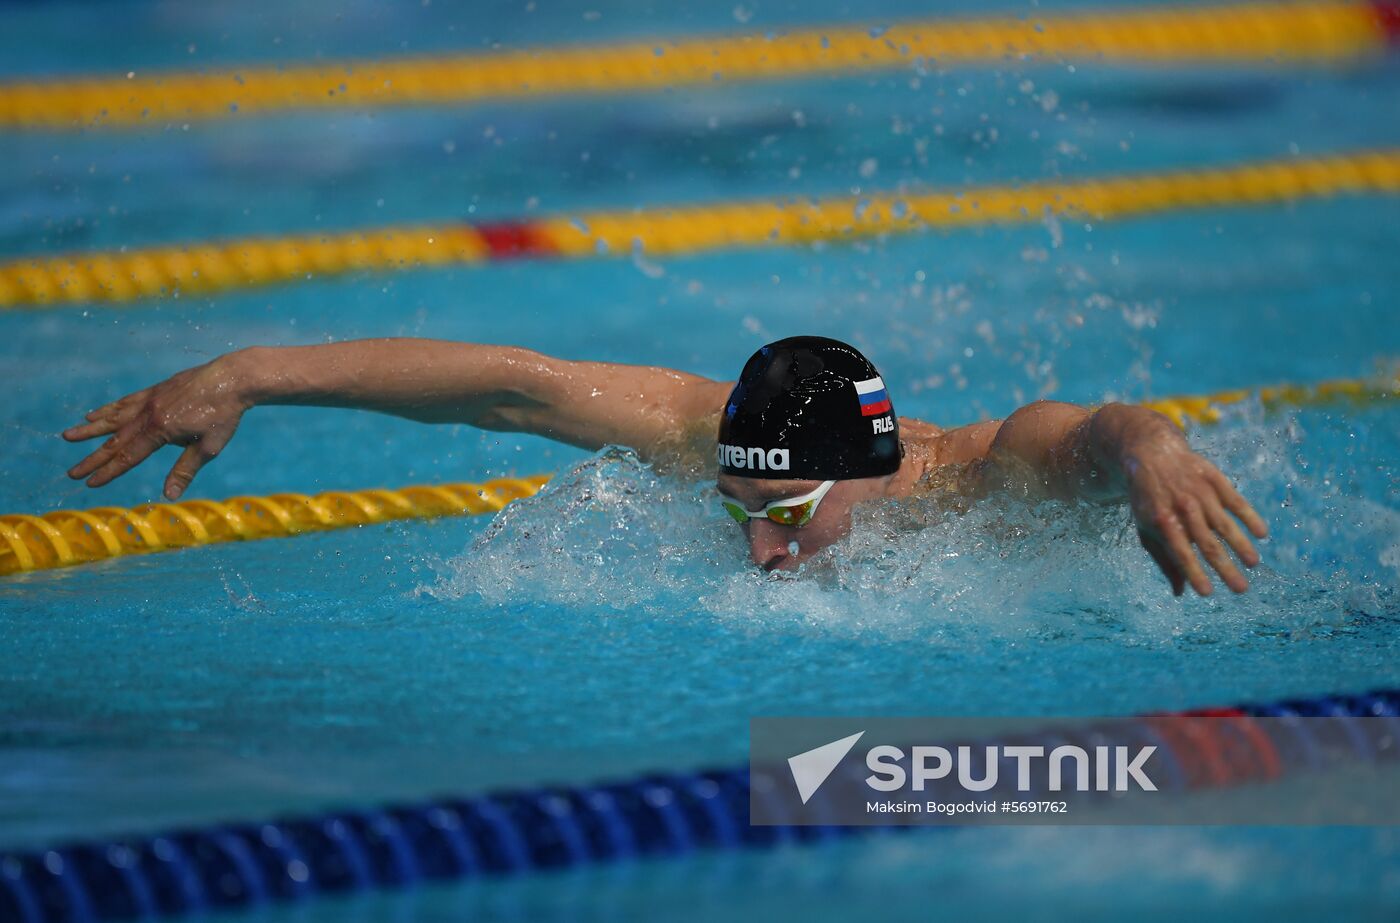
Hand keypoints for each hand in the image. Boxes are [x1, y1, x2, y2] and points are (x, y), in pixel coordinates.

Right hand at [63, 354, 251, 499]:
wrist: (232, 378)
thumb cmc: (224, 416)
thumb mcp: (208, 447)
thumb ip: (185, 470)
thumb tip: (169, 495)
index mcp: (160, 430)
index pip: (128, 457)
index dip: (109, 472)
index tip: (90, 483)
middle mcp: (149, 414)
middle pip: (115, 440)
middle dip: (93, 458)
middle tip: (71, 472)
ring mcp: (150, 400)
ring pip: (114, 417)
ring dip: (91, 429)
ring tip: (69, 436)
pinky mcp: (156, 390)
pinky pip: (125, 402)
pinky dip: (108, 410)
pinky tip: (95, 414)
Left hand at [1125, 440, 1268, 596]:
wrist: (1152, 455)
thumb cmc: (1149, 500)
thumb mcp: (1147, 528)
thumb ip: (1164, 559)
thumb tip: (1180, 593)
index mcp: (1163, 521)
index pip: (1182, 553)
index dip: (1195, 573)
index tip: (1207, 594)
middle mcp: (1184, 508)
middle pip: (1208, 543)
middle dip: (1225, 568)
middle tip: (1241, 589)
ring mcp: (1201, 493)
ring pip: (1225, 524)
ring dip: (1241, 546)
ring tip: (1253, 564)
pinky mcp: (1215, 479)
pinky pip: (1236, 501)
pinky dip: (1250, 517)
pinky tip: (1262, 534)